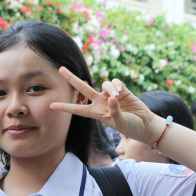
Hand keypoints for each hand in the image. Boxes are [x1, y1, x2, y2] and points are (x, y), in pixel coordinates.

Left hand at [50, 67, 164, 144]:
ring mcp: (109, 95)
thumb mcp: (120, 122)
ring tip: (117, 97)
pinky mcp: (121, 89)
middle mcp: (99, 102)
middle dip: (71, 78)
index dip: (65, 107)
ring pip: (103, 84)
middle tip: (61, 69)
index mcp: (95, 113)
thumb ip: (114, 111)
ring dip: (110, 88)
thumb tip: (111, 98)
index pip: (77, 109)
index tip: (51, 106)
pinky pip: (115, 82)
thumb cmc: (130, 126)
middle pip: (82, 88)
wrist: (144, 123)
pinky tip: (121, 91)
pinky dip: (117, 85)